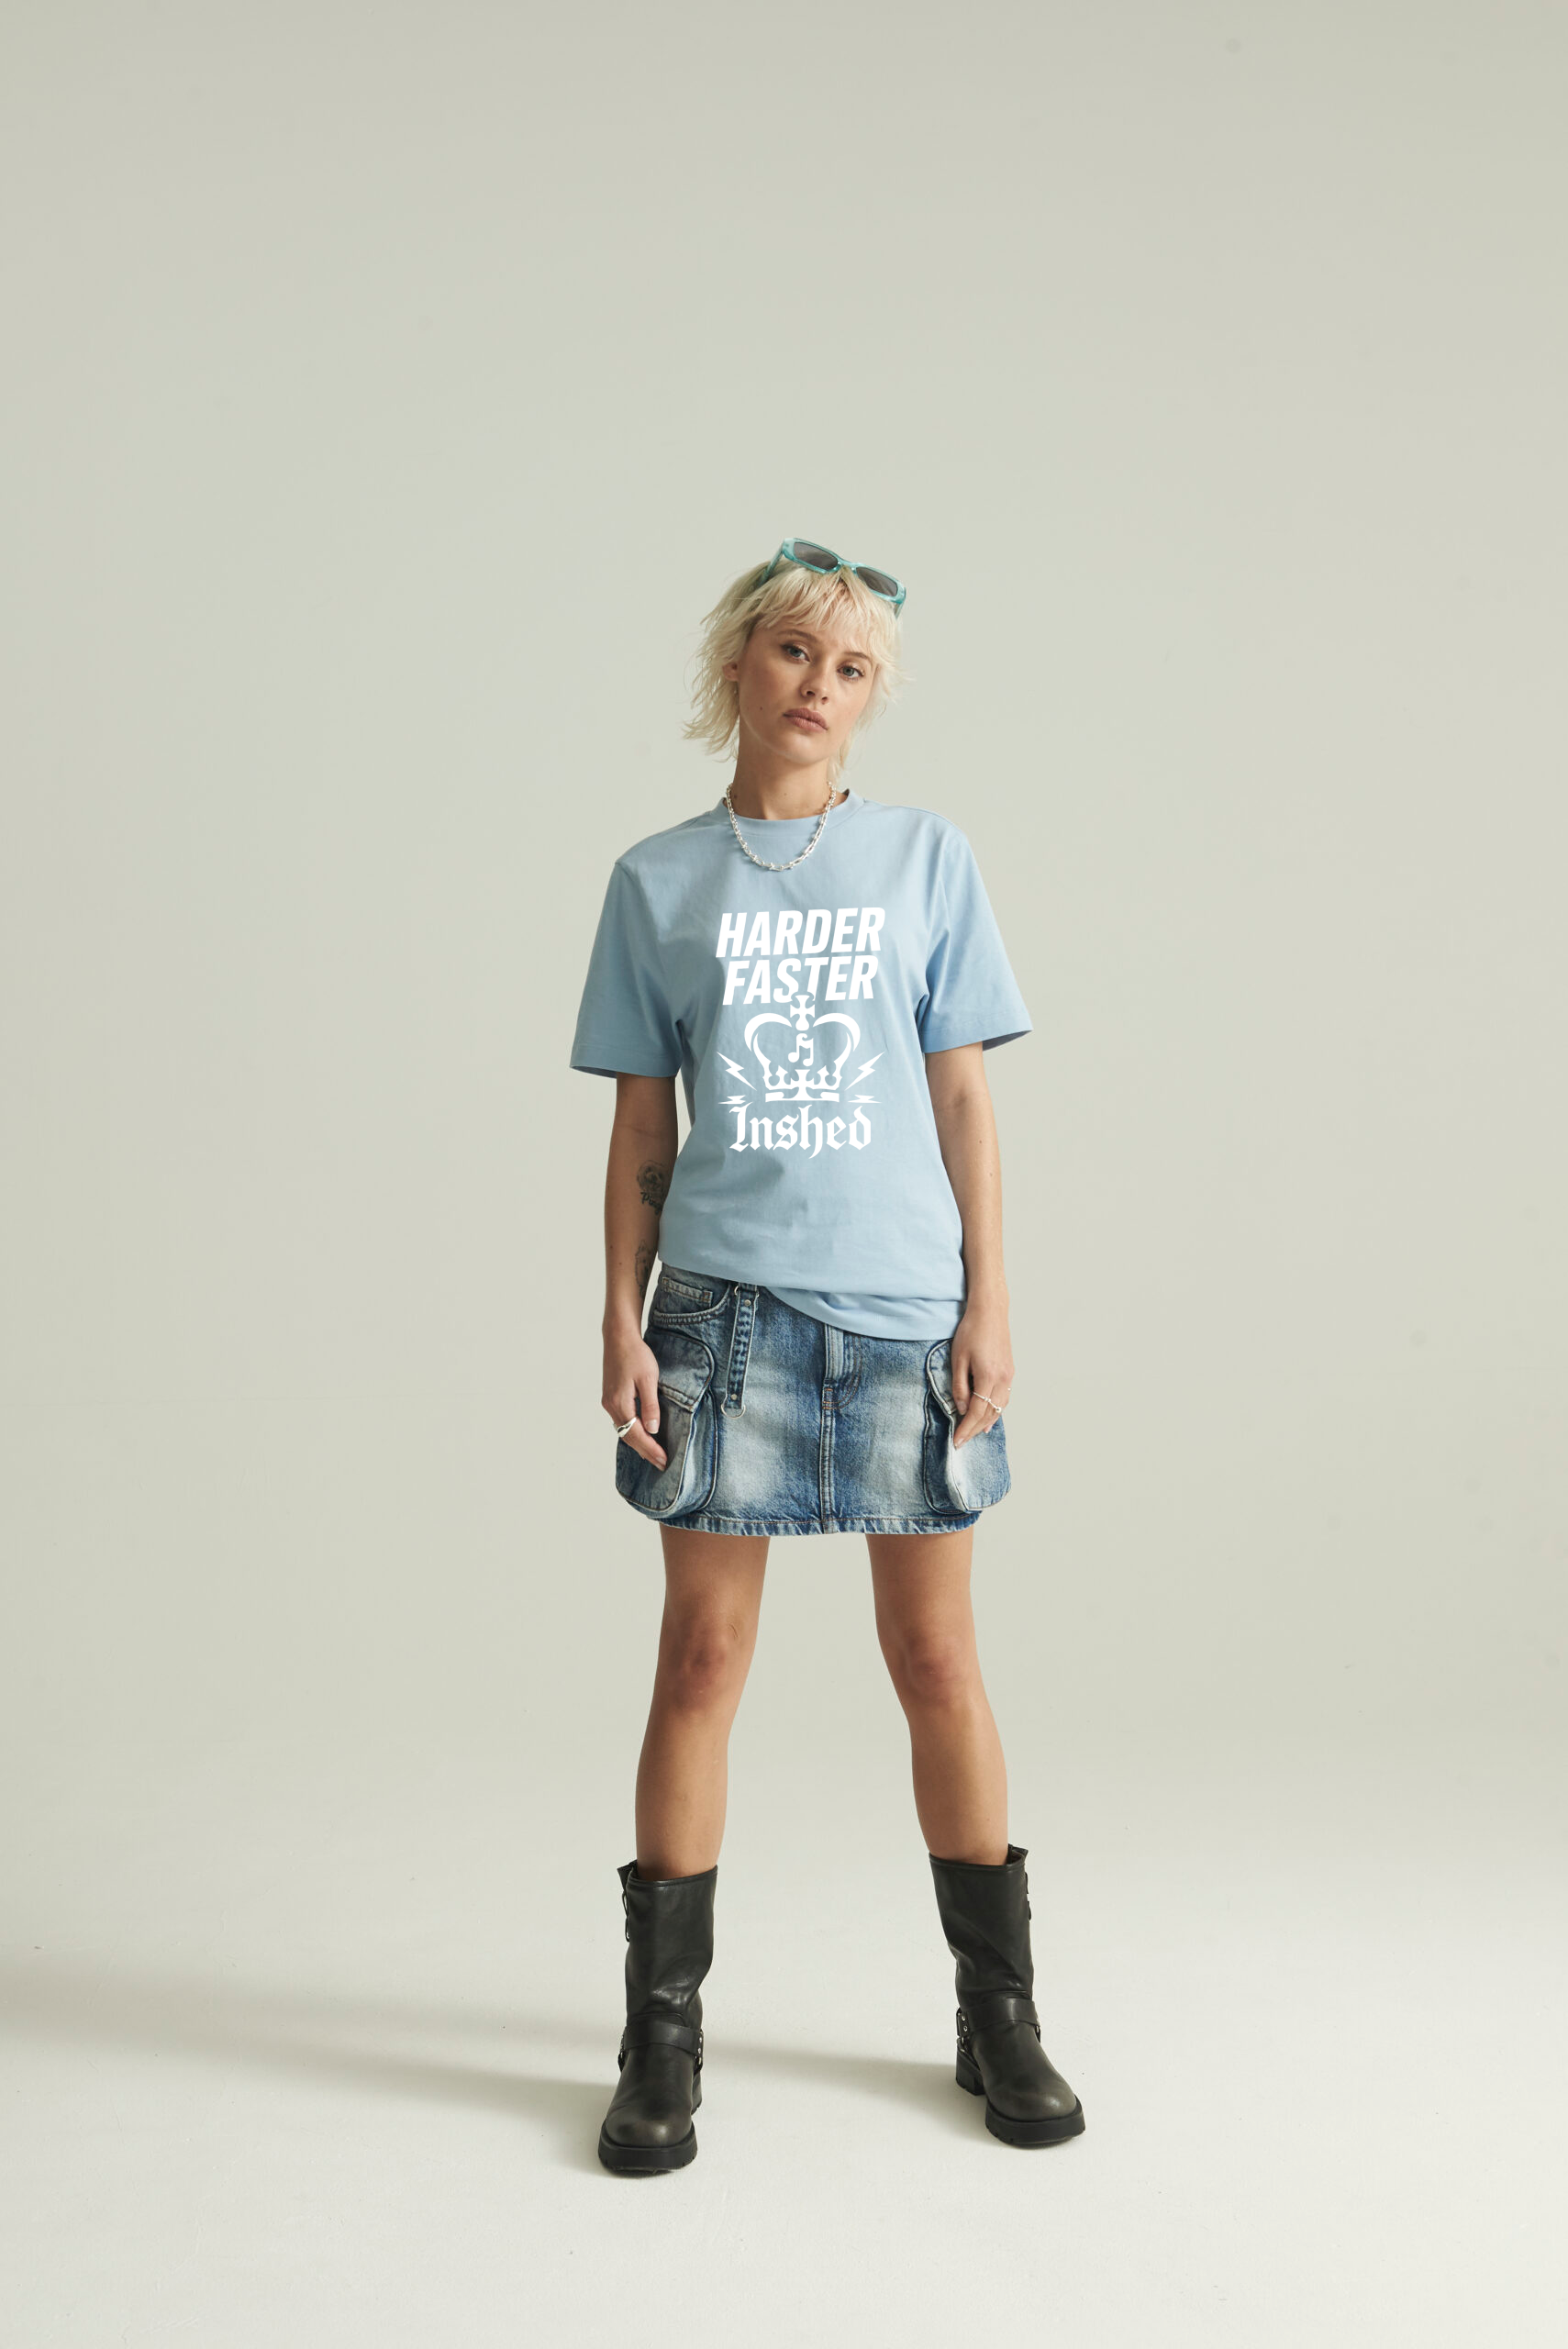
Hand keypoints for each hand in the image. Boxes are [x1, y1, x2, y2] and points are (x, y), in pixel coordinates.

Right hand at [603, 1329, 666, 1468]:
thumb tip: (653, 1429)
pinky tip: (642, 1433)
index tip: (664, 1460)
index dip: (651, 1449)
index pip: (636, 1435)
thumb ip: (650, 1405)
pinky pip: (622, 1421)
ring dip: (638, 1443)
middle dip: (645, 1451)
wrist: (619, 1337)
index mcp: (620, 1403)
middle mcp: (611, 1406)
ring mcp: (609, 1402)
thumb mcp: (648, 1379)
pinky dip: (632, 1431)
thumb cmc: (636, 1355)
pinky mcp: (610, 1396)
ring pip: (624, 1429)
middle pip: (628, 1436)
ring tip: (654, 1453)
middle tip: (661, 1463)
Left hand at [951, 1301, 1012, 1447]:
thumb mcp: (958, 1358)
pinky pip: (1004, 1399)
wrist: (990, 1311)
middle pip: (989, 1414)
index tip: (956, 1441)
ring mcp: (1008, 1376)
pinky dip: (996, 1411)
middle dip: (974, 1430)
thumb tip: (962, 1409)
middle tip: (962, 1442)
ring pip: (999, 1408)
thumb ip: (960, 1386)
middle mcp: (1002, 1379)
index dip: (966, 1429)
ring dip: (986, 1423)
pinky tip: (989, 1417)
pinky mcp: (1010, 1371)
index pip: (976, 1412)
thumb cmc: (971, 1331)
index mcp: (988, 1376)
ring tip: (973, 1434)